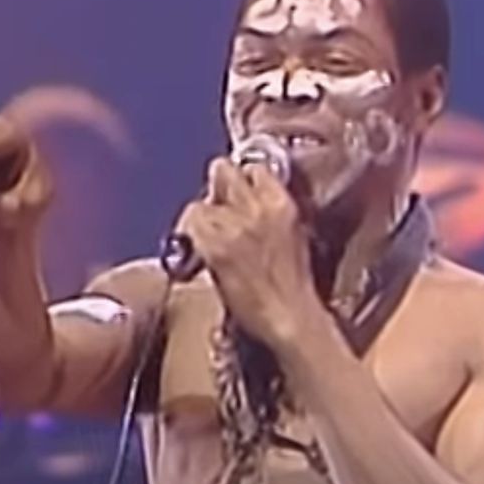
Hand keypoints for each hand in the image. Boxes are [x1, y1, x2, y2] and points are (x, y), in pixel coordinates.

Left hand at [177, 157, 326, 347]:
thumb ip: (270, 212)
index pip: (253, 167)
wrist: (289, 316)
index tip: (235, 192)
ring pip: (199, 201)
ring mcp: (234, 224)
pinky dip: (190, 237)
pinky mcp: (215, 246)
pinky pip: (190, 226)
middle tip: (215, 210)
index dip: (241, 180)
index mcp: (281, 202)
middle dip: (216, 187)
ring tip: (206, 239)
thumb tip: (247, 204)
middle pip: (222, 170)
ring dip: (200, 218)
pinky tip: (197, 253)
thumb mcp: (293, 235)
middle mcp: (256, 206)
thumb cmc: (293, 285)